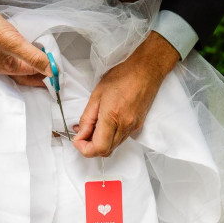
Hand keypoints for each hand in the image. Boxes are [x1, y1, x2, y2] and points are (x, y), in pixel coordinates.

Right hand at [0, 0, 50, 86]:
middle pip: (25, 72)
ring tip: (48, 58)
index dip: (46, 73)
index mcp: (4, 68)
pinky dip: (26, 49)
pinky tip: (32, 44)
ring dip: (33, 60)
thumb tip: (52, 71)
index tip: (60, 71)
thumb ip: (33, 57)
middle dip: (40, 72)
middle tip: (56, 70)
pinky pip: (16, 48)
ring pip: (21, 60)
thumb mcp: (14, 44)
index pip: (30, 75)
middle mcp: (1, 62)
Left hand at [73, 32, 180, 156]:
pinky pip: (121, 139)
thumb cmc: (123, 77)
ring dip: (100, 143)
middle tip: (82, 134)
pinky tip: (105, 125)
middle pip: (105, 151)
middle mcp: (125, 126)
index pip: (98, 148)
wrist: (146, 71)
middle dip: (90, 147)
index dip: (84, 148)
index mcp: (113, 117)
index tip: (77, 139)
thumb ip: (87, 118)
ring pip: (113, 147)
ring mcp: (133, 127)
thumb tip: (80, 134)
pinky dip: (110, 137)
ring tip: (92, 127)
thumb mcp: (97, 94)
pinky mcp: (138, 126)